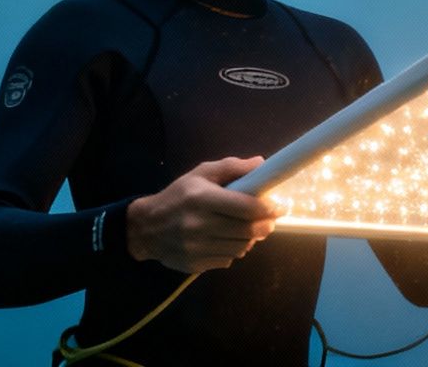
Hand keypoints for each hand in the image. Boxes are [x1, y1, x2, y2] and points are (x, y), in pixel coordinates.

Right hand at [125, 156, 279, 272]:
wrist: (146, 228)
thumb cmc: (178, 196)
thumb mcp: (200, 174)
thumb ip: (232, 167)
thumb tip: (262, 164)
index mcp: (202, 198)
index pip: (246, 207)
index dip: (269, 208)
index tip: (281, 206)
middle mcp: (199, 225)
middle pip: (248, 231)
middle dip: (266, 225)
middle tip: (271, 219)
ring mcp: (197, 248)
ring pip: (241, 248)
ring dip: (251, 239)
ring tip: (249, 228)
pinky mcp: (196, 265)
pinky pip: (228, 260)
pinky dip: (235, 250)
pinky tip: (228, 240)